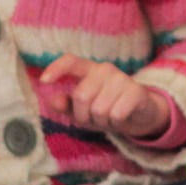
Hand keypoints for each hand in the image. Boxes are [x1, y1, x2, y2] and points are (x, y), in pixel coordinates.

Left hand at [40, 55, 168, 137]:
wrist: (142, 113)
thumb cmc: (107, 109)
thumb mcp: (84, 110)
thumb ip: (67, 105)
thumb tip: (53, 101)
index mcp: (89, 70)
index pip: (71, 61)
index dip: (57, 69)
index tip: (44, 81)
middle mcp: (105, 69)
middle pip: (81, 96)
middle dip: (85, 115)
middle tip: (95, 118)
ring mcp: (122, 78)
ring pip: (99, 109)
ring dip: (103, 121)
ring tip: (110, 117)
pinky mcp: (137, 91)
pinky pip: (116, 114)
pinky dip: (117, 123)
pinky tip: (123, 118)